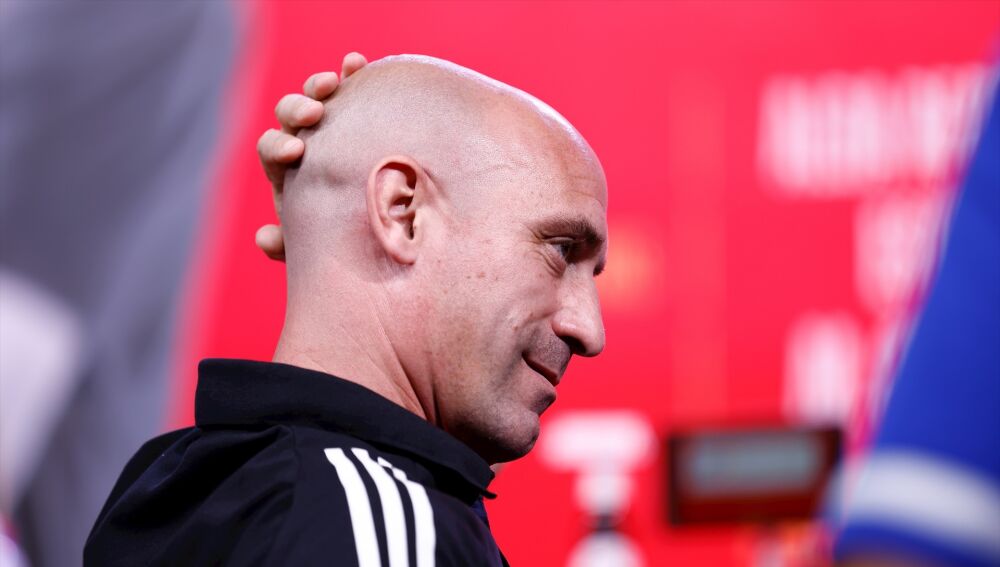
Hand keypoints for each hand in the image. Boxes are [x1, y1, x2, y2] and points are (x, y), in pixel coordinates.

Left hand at [255, 52, 367, 260]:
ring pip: (316, 97)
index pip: (271, 151)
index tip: (295, 153)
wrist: (389, 237)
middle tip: (314, 114)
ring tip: (336, 81)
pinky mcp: (362, 116)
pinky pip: (352, 87)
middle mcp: (307, 146)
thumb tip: (265, 236)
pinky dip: (351, 72)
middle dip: (295, 111)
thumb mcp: (322, 251)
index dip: (277, 147)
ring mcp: (334, 129)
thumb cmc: (350, 244)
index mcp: (290, 176)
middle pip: (287, 118)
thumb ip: (292, 247)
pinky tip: (357, 63)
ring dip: (319, 86)